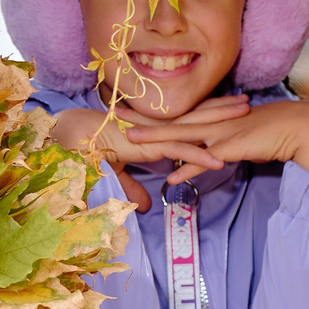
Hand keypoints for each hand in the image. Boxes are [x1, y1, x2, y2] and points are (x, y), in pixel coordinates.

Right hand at [52, 95, 251, 210]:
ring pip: (192, 127)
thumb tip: (146, 206)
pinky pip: (176, 151)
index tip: (225, 108)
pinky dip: (198, 156)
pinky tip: (219, 161)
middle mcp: (152, 129)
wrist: (60, 141)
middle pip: (194, 116)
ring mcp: (149, 135)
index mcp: (148, 130)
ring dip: (220, 123)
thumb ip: (130, 187)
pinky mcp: (144, 145)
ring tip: (245, 117)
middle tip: (247, 102)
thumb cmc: (78, 151)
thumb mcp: (109, 173)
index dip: (204, 112)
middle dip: (221, 109)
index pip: (182, 120)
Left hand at [122, 98, 308, 180]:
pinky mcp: (234, 148)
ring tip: (131, 140)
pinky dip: (189, 169)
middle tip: (111, 109)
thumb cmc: (269, 133)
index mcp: (211, 116)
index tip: (123, 104)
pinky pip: (207, 160)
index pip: (173, 112)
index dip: (148, 109)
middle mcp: (212, 121)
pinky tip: (172, 178)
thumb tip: (195, 159)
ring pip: (183, 135)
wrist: (299, 128)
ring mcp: (221, 132)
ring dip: (157, 138)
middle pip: (169, 118)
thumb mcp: (236, 137)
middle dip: (141, 115)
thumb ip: (214, 146)